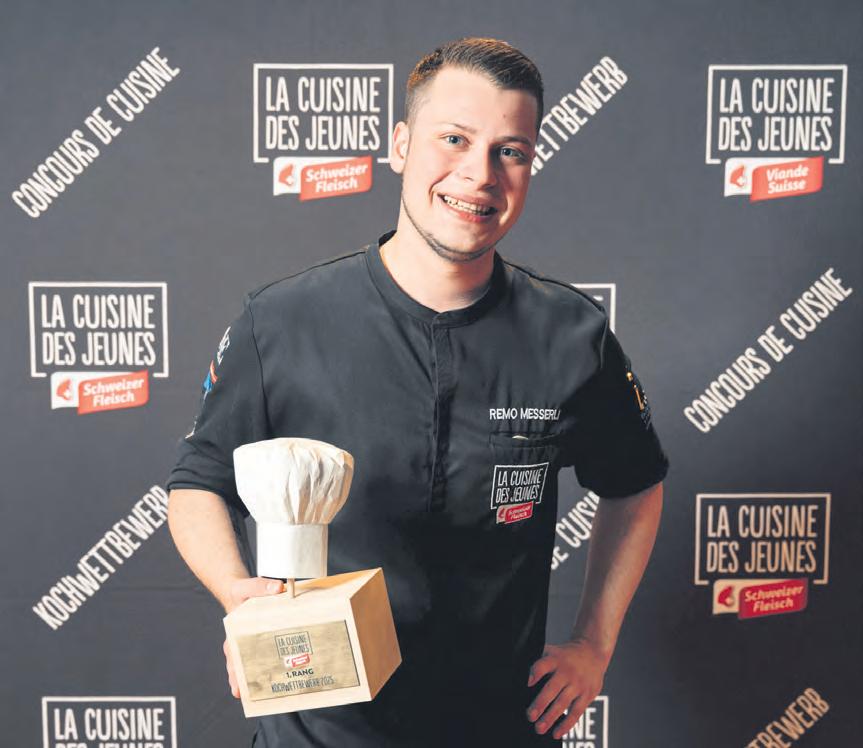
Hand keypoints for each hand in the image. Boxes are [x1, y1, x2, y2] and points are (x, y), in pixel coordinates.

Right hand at [223, 577, 284, 697]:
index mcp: (235, 632)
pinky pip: (267, 654)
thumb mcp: (247, 587)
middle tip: (244, 694)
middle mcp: (241, 642)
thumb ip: (260, 586)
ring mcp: (251, 644)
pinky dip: (272, 664)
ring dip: (257, 676)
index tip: (237, 687)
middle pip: (241, 664)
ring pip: (253, 663)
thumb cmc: (243, 592)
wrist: (241, 592)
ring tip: (264, 693)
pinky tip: (284, 674)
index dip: (235, 671)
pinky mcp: (263, 641)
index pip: (233, 654)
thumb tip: (278, 588)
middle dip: (243, 680)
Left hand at [525, 638, 609, 738]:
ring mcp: (578, 684)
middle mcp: (567, 671)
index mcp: (555, 659)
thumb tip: (522, 678)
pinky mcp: (587, 695)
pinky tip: (556, 732)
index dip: (535, 672)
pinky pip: (576, 712)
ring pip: (563, 703)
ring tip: (539, 728)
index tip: (527, 683)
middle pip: (552, 688)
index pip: (543, 665)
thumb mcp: (552, 652)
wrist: (592, 652)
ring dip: (550, 717)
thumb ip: (539, 662)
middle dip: (540, 704)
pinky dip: (566, 724)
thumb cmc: (566, 656)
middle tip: (530, 716)